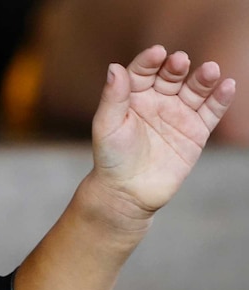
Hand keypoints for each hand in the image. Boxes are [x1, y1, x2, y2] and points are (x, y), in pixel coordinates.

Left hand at [90, 45, 235, 218]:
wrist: (127, 192)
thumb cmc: (112, 159)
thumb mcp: (106, 126)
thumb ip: (112, 97)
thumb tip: (114, 67)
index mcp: (133, 97)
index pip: (143, 71)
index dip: (150, 61)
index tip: (157, 53)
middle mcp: (157, 101)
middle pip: (171, 77)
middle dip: (176, 68)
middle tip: (180, 62)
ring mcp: (178, 115)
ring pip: (194, 90)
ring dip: (203, 79)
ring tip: (210, 70)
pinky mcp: (196, 132)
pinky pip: (211, 111)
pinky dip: (220, 99)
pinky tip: (226, 86)